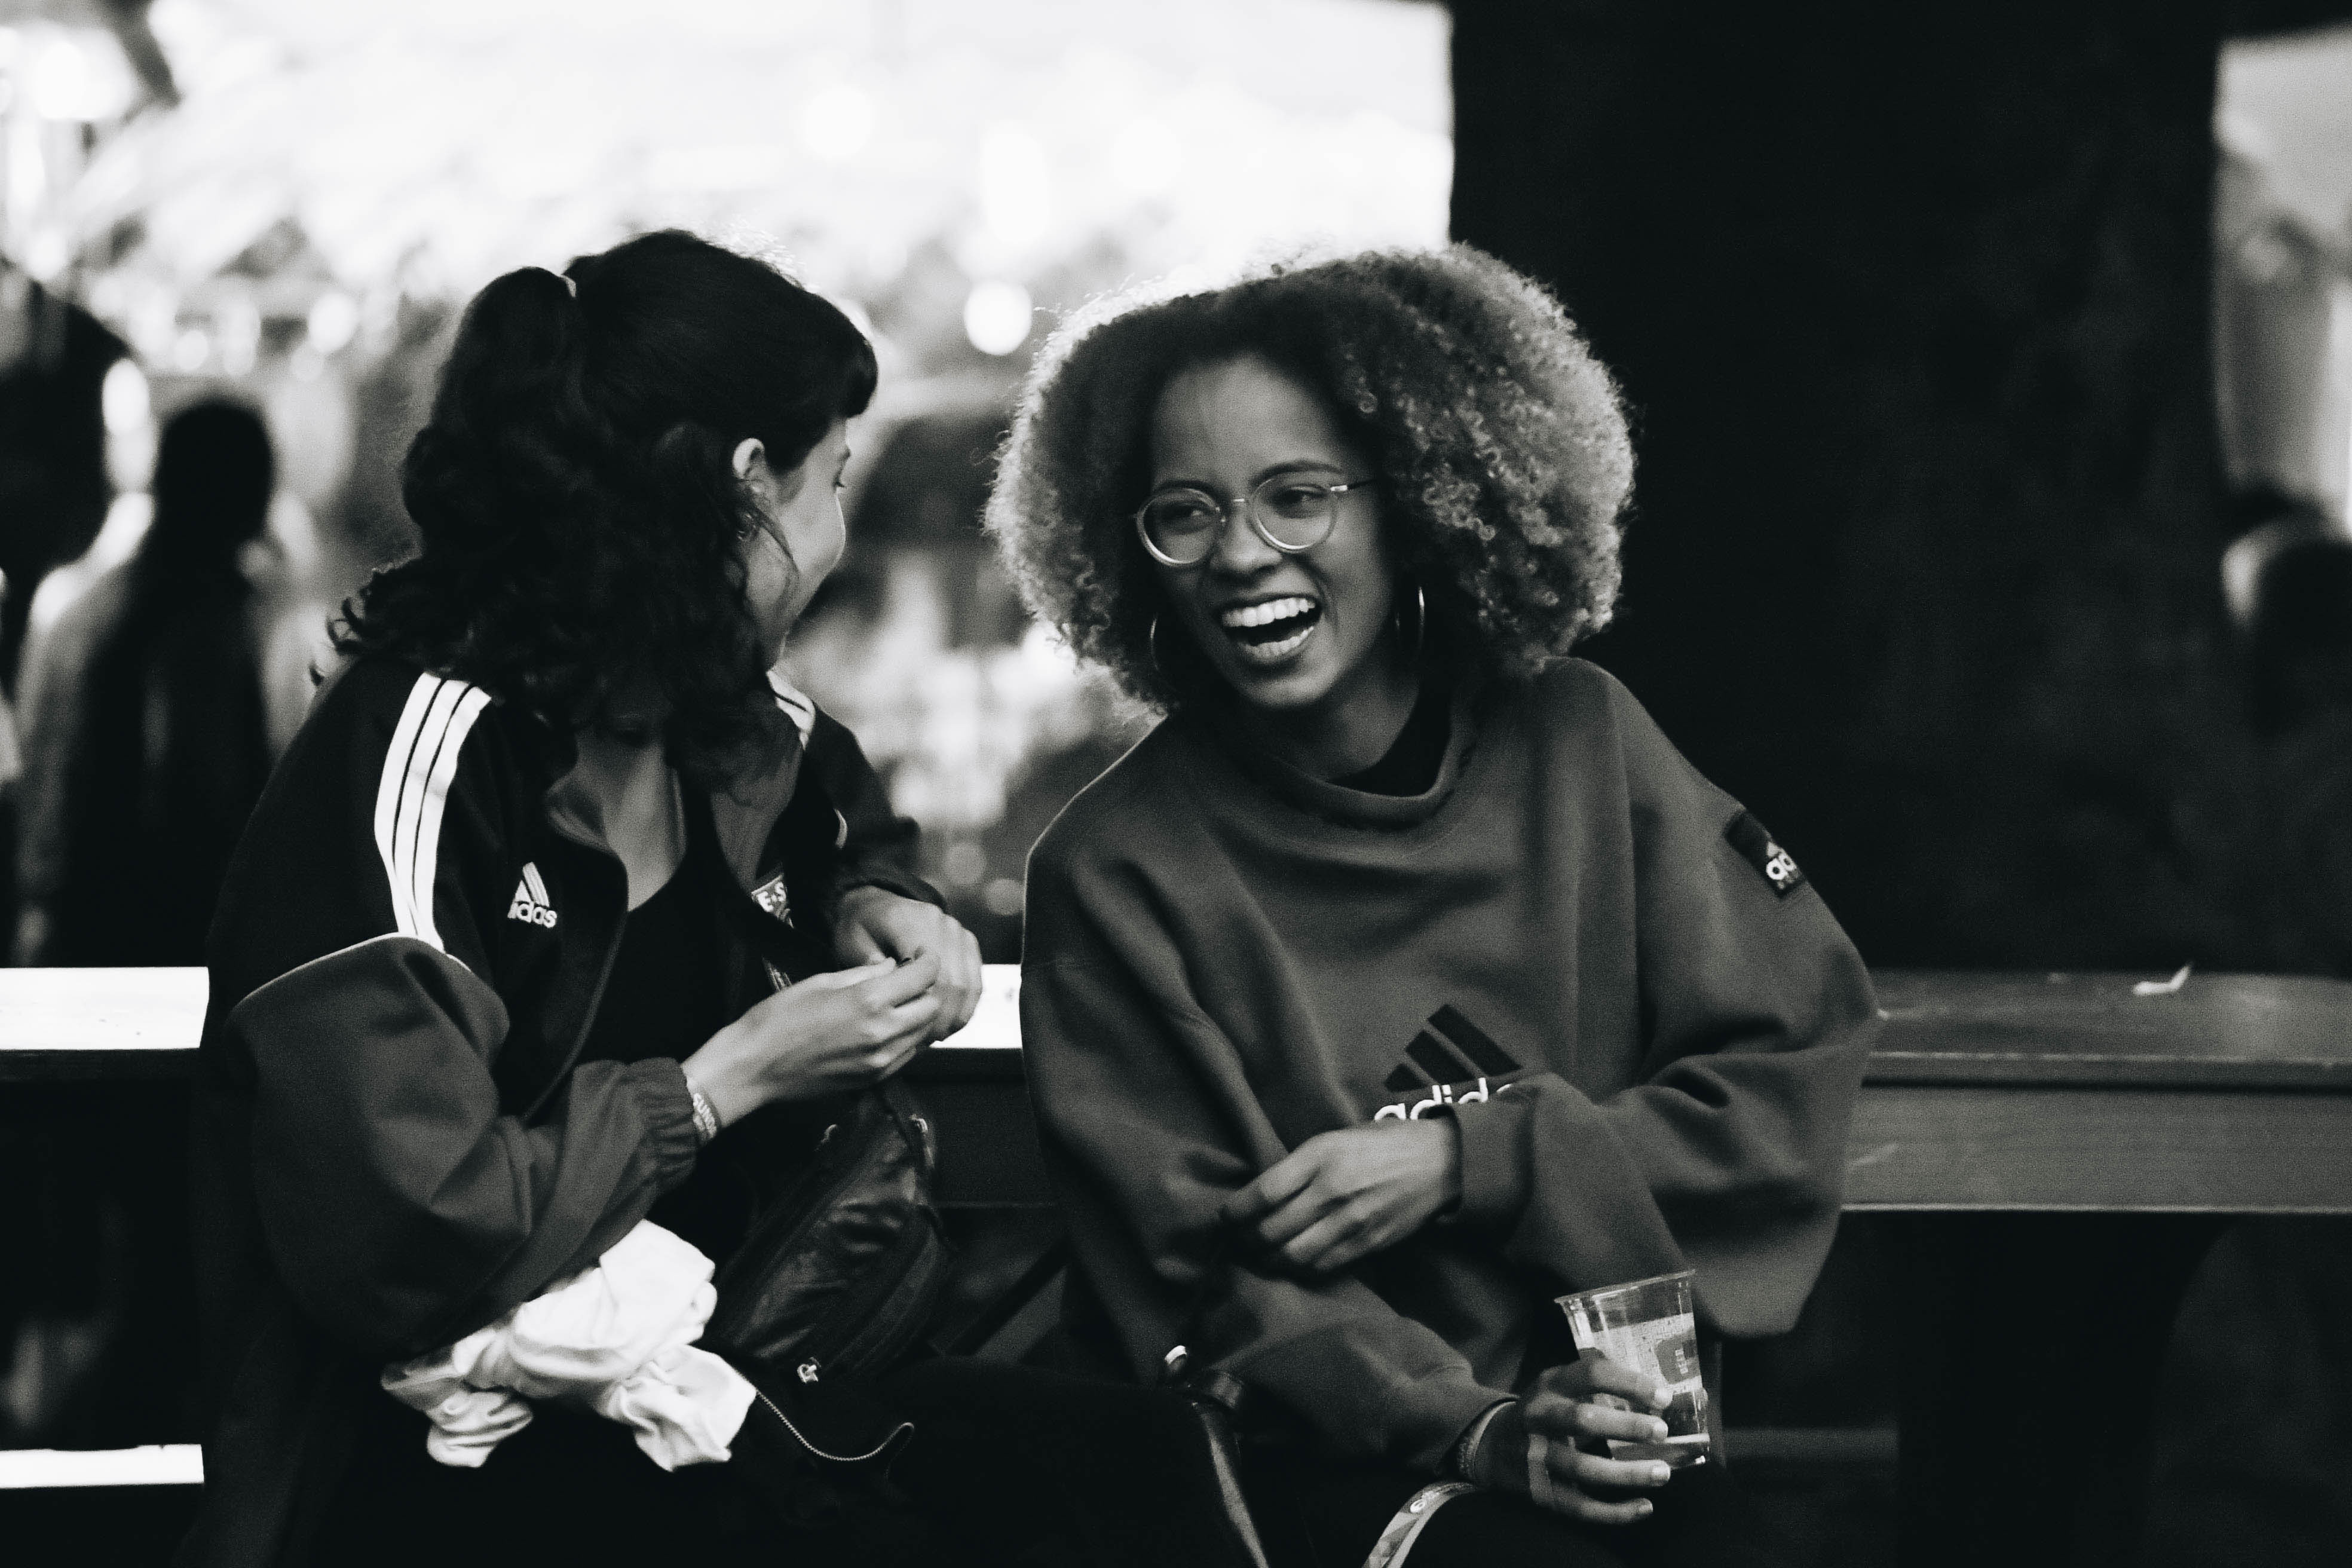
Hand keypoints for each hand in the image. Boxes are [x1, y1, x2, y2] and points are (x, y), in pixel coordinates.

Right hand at [682, 954, 940, 1126]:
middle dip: (927, 990)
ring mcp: (880, 1060)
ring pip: (923, 1034)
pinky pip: (907, 1055)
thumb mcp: (822, 981)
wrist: (755, 1065)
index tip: (923, 956)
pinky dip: (906, 1039)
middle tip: (912, 980)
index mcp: (869, 1000)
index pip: (923, 977)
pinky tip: (888, 1028)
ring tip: (900, 1003)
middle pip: (931, 1007)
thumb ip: (864, 974)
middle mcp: (882, 1032)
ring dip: (918, 1017)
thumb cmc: (780, 1018)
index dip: (928, 961)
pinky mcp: (873, 1079)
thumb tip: (892, 967)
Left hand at [834, 887, 982, 1041]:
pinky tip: (949, 1023)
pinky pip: (975, 979)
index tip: (913, 1030)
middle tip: (927, 1041)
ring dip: (957, 1014)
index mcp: (908, 921)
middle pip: (954, 981)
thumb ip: (872, 972)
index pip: (930, 974)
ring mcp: (956, 930)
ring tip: (938, 1036)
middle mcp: (939, 921)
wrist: (876, 905)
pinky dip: (965, 1005)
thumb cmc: (859, 931)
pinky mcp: (966, 941)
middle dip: (943, 1017)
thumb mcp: (853, 947)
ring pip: (969, 983)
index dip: (926, 1007)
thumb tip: (896, 1000)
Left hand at [1219, 1120, 1460, 1273]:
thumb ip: (1300, 1165)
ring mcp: (1351, 1221)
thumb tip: (1261, 1194)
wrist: (1439, 1162)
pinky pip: (1321, 1267)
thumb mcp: (1336, 1138)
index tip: (1225, 1217)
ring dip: (1268, 1261)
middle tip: (1238, 1241)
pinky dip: (1300, 1269)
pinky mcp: (1367, 1244)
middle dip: (1245, 1241)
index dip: (1235, 1212)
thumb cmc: (1382, 1144)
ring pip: (1292, 1257)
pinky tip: (1292, 1263)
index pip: (1262, 1193)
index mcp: (1320, 1155)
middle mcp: (1332, 1190)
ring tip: (1261, 1256)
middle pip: (1270, 1231)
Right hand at [1470, 1357, 1675, 1524]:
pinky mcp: (1542, 1491)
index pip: (1590, 1375)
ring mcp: (1538, 1457)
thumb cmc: (1544, 1411)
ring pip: (1583, 1469)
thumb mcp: (1559, 1384)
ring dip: (1626, 1473)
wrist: (1492, 1444)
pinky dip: (1614, 1512)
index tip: (1663, 1397)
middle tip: (1662, 1432)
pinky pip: (1580, 1506)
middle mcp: (1540, 1417)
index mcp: (1550, 1385)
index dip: (1629, 1383)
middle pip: (1582, 1420)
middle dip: (1626, 1426)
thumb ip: (1597, 1380)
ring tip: (1661, 1473)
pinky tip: (1644, 1506)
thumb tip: (1653, 1391)